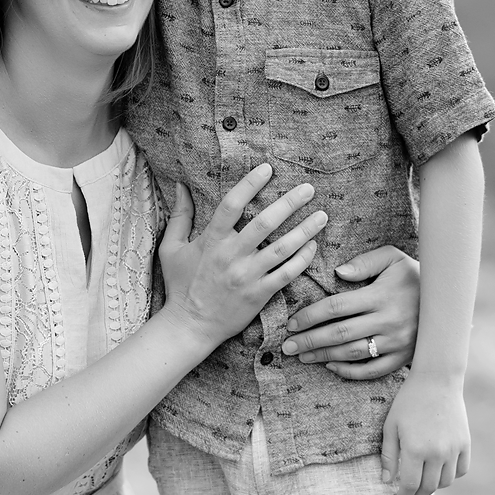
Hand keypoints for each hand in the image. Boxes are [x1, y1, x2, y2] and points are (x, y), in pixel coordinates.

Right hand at [157, 167, 324, 348]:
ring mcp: (247, 276)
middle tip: (308, 188)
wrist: (190, 326)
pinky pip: (287, 274)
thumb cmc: (180, 285)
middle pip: (265, 223)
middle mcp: (232, 256)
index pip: (232, 205)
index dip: (250, 184)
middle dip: (289, 203)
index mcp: (211, 241)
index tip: (267, 168)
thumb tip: (181, 186)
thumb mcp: (171, 248)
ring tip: (322, 215)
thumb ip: (179, 216)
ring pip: (282, 249)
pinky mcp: (259, 294)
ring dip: (305, 230)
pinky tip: (313, 245)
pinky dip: (302, 259)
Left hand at [280, 245, 419, 379]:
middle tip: (287, 346)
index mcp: (381, 295)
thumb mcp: (393, 258)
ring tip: (302, 356)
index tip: (292, 322)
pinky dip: (350, 371)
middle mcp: (388, 321)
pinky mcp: (403, 358)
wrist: (448, 302)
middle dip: (310, 340)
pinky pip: (373, 370)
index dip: (311, 316)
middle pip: (340, 333)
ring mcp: (396, 342)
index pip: (337, 307)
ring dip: (323, 356)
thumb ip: (365, 261)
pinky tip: (331, 366)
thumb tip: (338, 272)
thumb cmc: (413, 276)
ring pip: (353, 353)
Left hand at [378, 371, 468, 494]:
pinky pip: (461, 470)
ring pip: (445, 482)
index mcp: (415, 450)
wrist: (437, 380)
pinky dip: (451, 475)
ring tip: (422, 482)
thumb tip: (387, 481)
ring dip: (433, 487)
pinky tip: (439, 471)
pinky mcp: (465, 444)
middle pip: (428, 488)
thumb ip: (388, 456)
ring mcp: (453, 449)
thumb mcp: (391, 426)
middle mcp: (437, 453)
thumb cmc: (408, 402)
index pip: (410, 485)